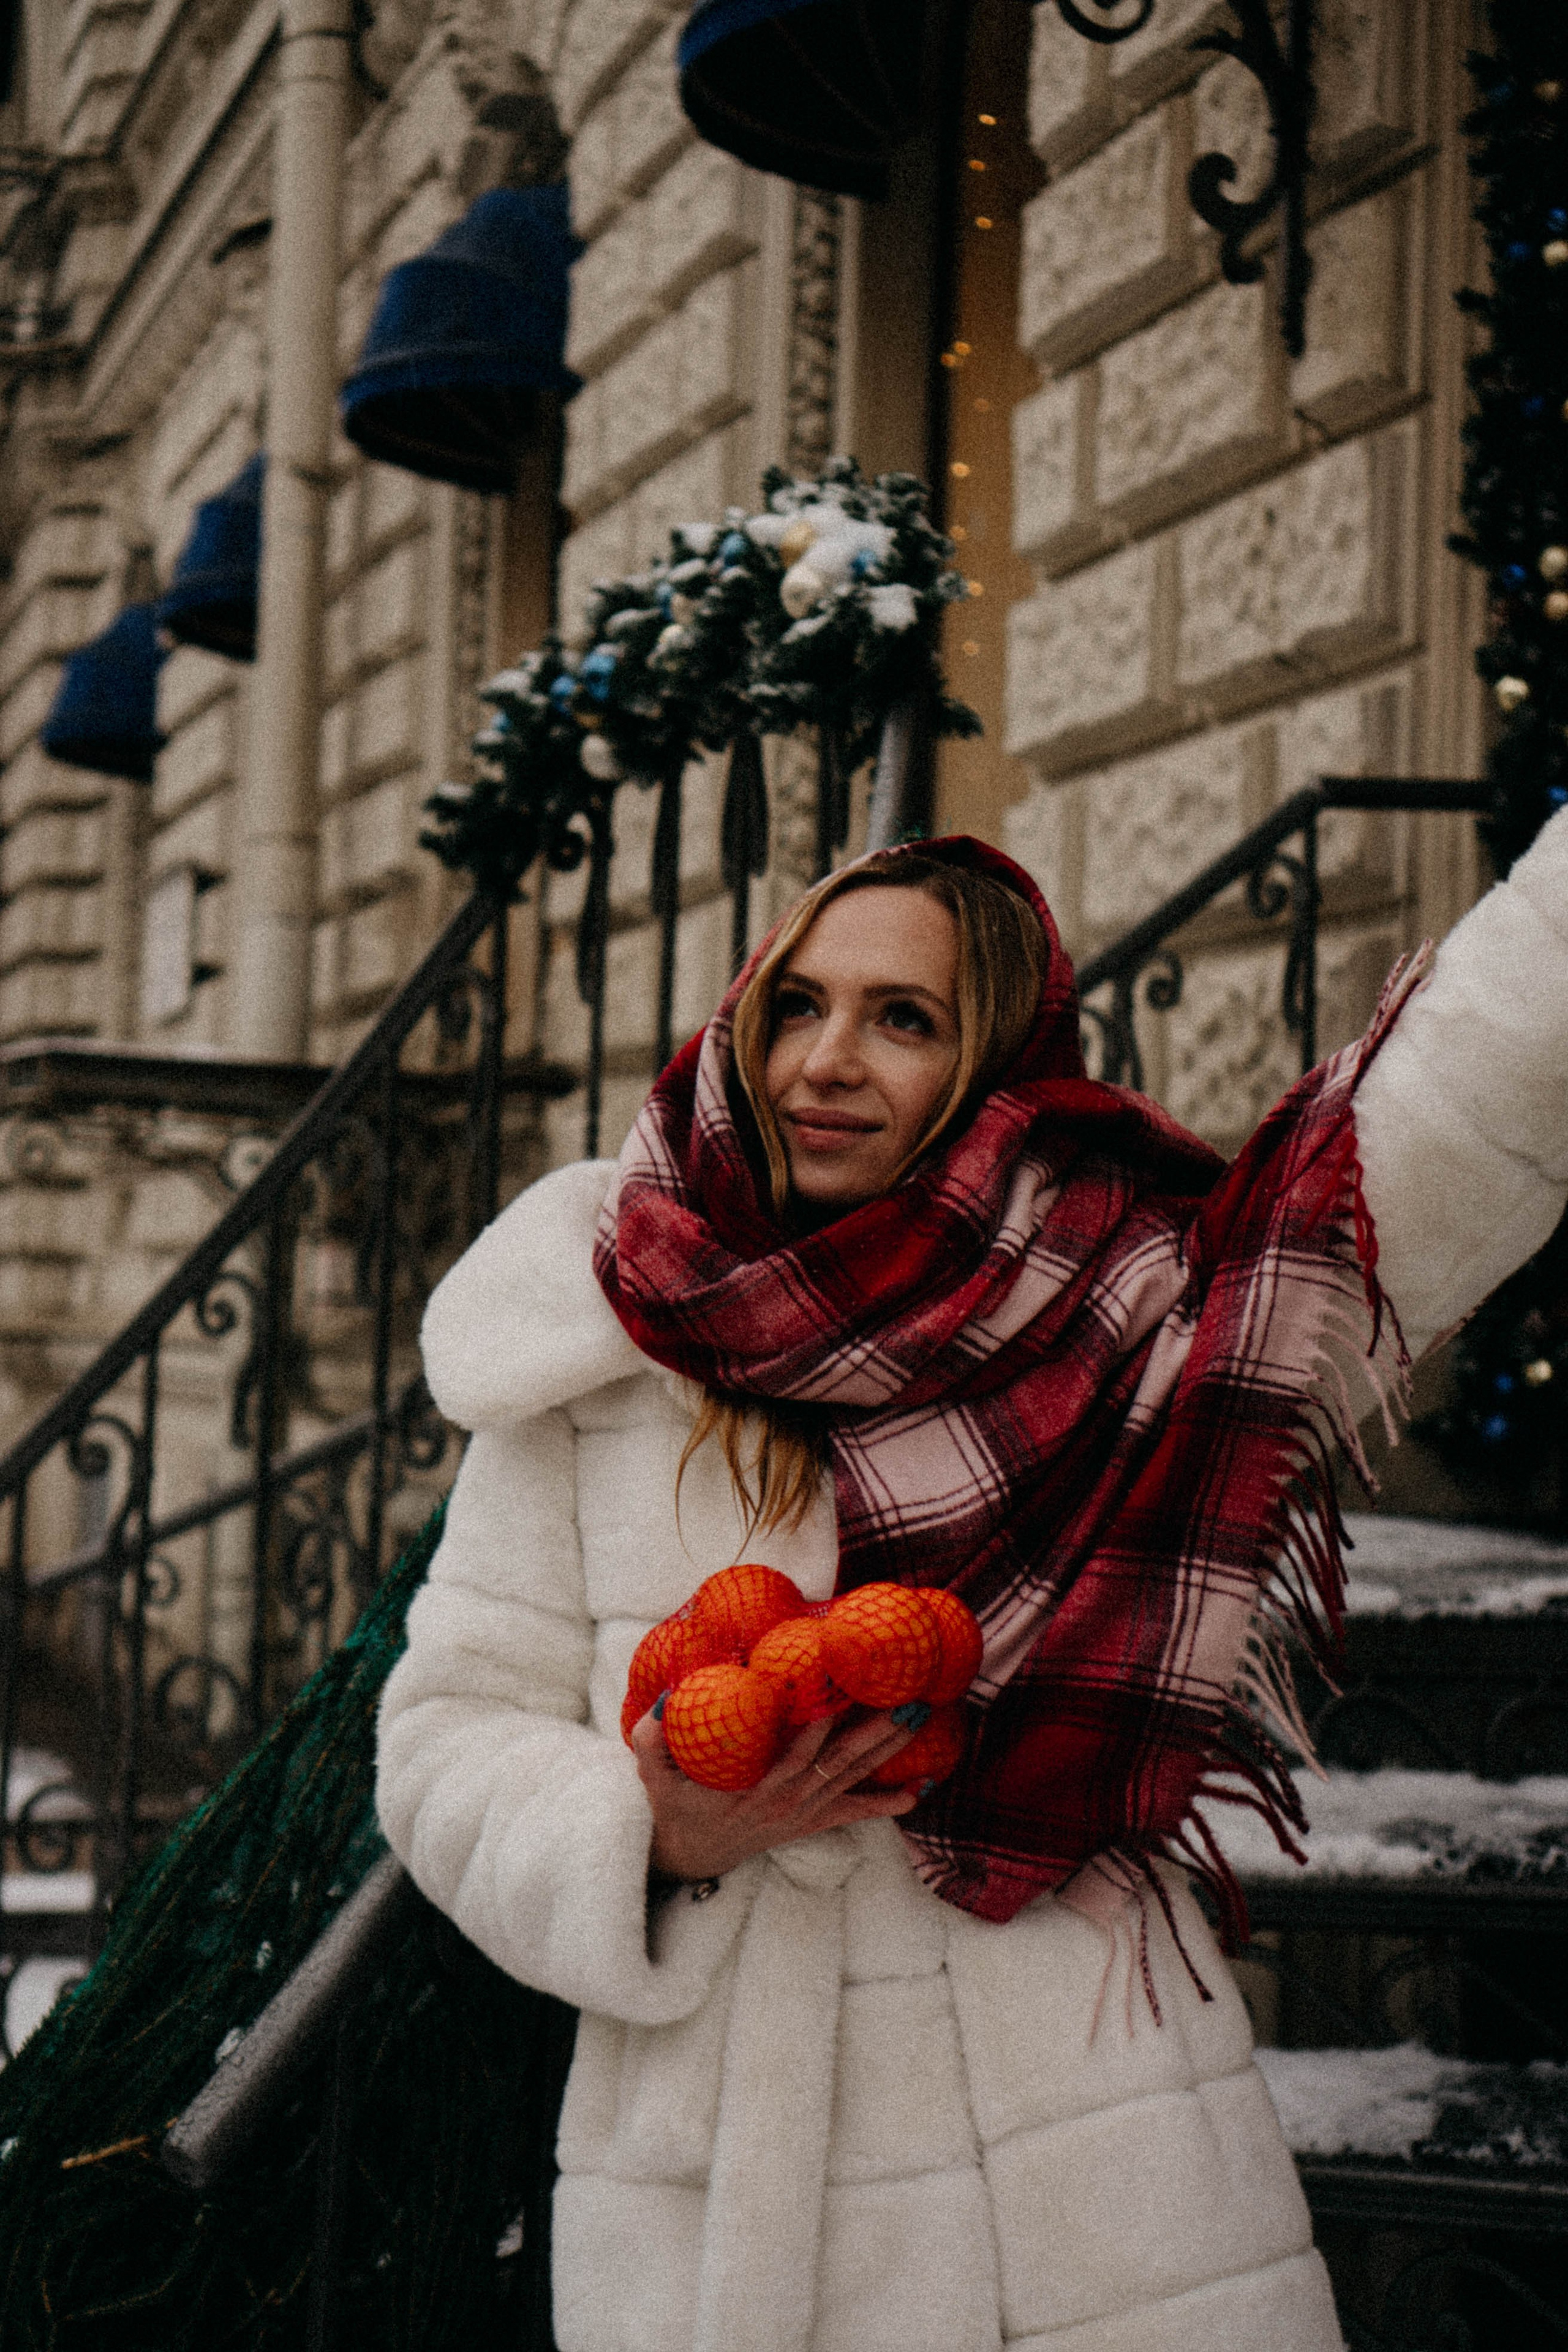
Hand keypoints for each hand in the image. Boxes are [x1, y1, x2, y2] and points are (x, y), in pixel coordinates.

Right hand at [629, 1705, 920, 1882]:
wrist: (693, 1853)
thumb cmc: (677, 1803)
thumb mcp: (653, 1774)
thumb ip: (653, 1739)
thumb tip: (666, 1699)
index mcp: (753, 1786)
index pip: (792, 1751)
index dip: (817, 1722)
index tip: (838, 1687)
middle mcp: (785, 1799)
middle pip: (837, 1761)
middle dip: (873, 1728)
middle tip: (905, 1696)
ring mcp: (802, 1812)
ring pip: (851, 1777)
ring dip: (887, 1749)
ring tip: (918, 1717)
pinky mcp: (812, 1820)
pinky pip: (854, 1813)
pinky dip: (886, 1804)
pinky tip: (918, 1792)